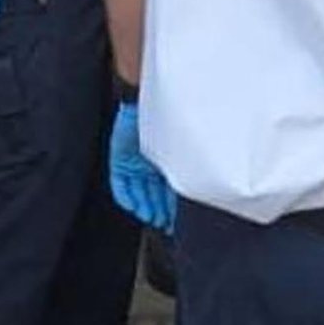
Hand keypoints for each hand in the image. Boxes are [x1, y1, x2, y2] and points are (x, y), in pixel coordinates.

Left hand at [108, 101, 175, 233]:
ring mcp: (135, 163)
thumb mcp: (181, 148)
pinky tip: (136, 207)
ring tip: (154, 218)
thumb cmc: (169, 121)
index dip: (172, 208)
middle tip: (165, 224)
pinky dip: (128, 197)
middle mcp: (152, 164)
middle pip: (154, 194)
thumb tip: (203, 188)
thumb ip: (187, 167)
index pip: (169, 190)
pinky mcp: (120, 161)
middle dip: (159, 211)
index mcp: (168, 160)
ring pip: (139, 193)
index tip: (176, 221)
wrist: (146, 101)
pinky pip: (121, 185)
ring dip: (145, 207)